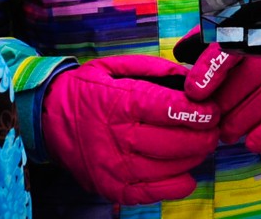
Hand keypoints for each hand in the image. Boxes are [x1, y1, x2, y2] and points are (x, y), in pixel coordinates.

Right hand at [43, 56, 219, 204]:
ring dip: (194, 158)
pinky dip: (179, 184)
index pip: (167, 110)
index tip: (213, 109)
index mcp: (118, 104)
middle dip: (203, 136)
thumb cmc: (85, 90)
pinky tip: (186, 172)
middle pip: (174, 142)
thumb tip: (190, 77)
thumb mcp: (113, 67)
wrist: (47, 121)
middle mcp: (116, 138)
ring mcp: (115, 168)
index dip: (197, 112)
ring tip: (201, 145)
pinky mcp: (114, 189)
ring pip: (170, 169)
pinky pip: (156, 192)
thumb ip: (152, 69)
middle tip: (213, 128)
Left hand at [183, 42, 260, 156]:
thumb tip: (181, 52)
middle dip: (223, 104)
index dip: (210, 72)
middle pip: (246, 79)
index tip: (194, 92)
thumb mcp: (230, 32)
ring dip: (241, 122)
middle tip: (209, 120)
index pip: (230, 50)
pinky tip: (252, 142)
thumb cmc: (257, 41)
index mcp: (253, 32)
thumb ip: (206, 40)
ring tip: (225, 134)